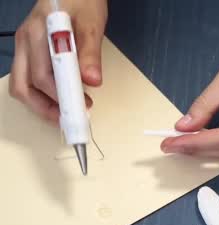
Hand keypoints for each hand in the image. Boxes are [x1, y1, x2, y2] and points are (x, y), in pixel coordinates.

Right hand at [9, 0, 107, 120]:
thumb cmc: (82, 1)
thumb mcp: (93, 24)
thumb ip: (91, 53)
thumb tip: (92, 81)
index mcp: (39, 33)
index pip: (44, 76)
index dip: (61, 97)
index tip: (80, 109)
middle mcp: (25, 41)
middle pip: (24, 86)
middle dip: (47, 107)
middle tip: (73, 116)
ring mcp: (23, 46)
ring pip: (21, 85)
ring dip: (41, 104)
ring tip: (67, 111)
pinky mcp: (28, 50)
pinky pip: (26, 78)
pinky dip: (40, 94)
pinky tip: (60, 97)